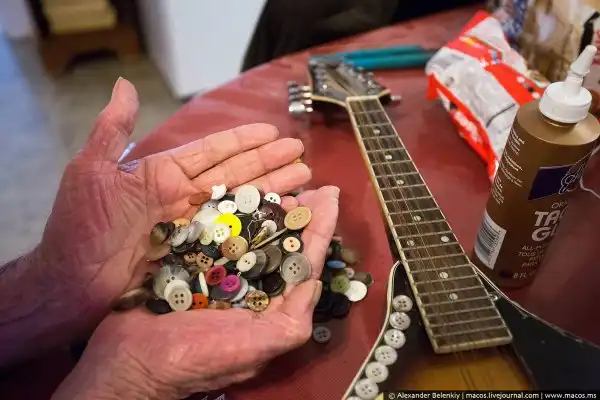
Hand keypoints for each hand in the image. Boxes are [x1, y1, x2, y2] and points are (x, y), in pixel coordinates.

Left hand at [36, 78, 311, 337]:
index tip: (273, 131)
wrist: (71, 283)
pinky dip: (257, 225)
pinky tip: (279, 218)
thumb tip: (126, 86)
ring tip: (302, 180)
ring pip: (239, 203)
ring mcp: (190, 226)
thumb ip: (114, 131)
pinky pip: (232, 235)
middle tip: (302, 154)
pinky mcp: (194, 253)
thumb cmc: (81, 227)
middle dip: (269, 163)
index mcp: (163, 174)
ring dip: (271, 190)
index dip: (243, 141)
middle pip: (235, 175)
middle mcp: (182, 197)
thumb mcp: (92, 171)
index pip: (212, 151)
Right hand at [52, 186, 339, 399]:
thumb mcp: (252, 349)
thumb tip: (315, 285)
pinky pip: (219, 233)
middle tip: (308, 182)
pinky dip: (232, 213)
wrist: (130, 361)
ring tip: (281, 182)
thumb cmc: (194, 360)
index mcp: (270, 308)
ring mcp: (222, 275)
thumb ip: (290, 323)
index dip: (319, 230)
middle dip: (298, 214)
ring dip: (269, 209)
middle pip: (282, 244)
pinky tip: (238, 192)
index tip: (330, 196)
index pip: (304, 264)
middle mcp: (251, 289)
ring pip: (253, 235)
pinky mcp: (194, 263)